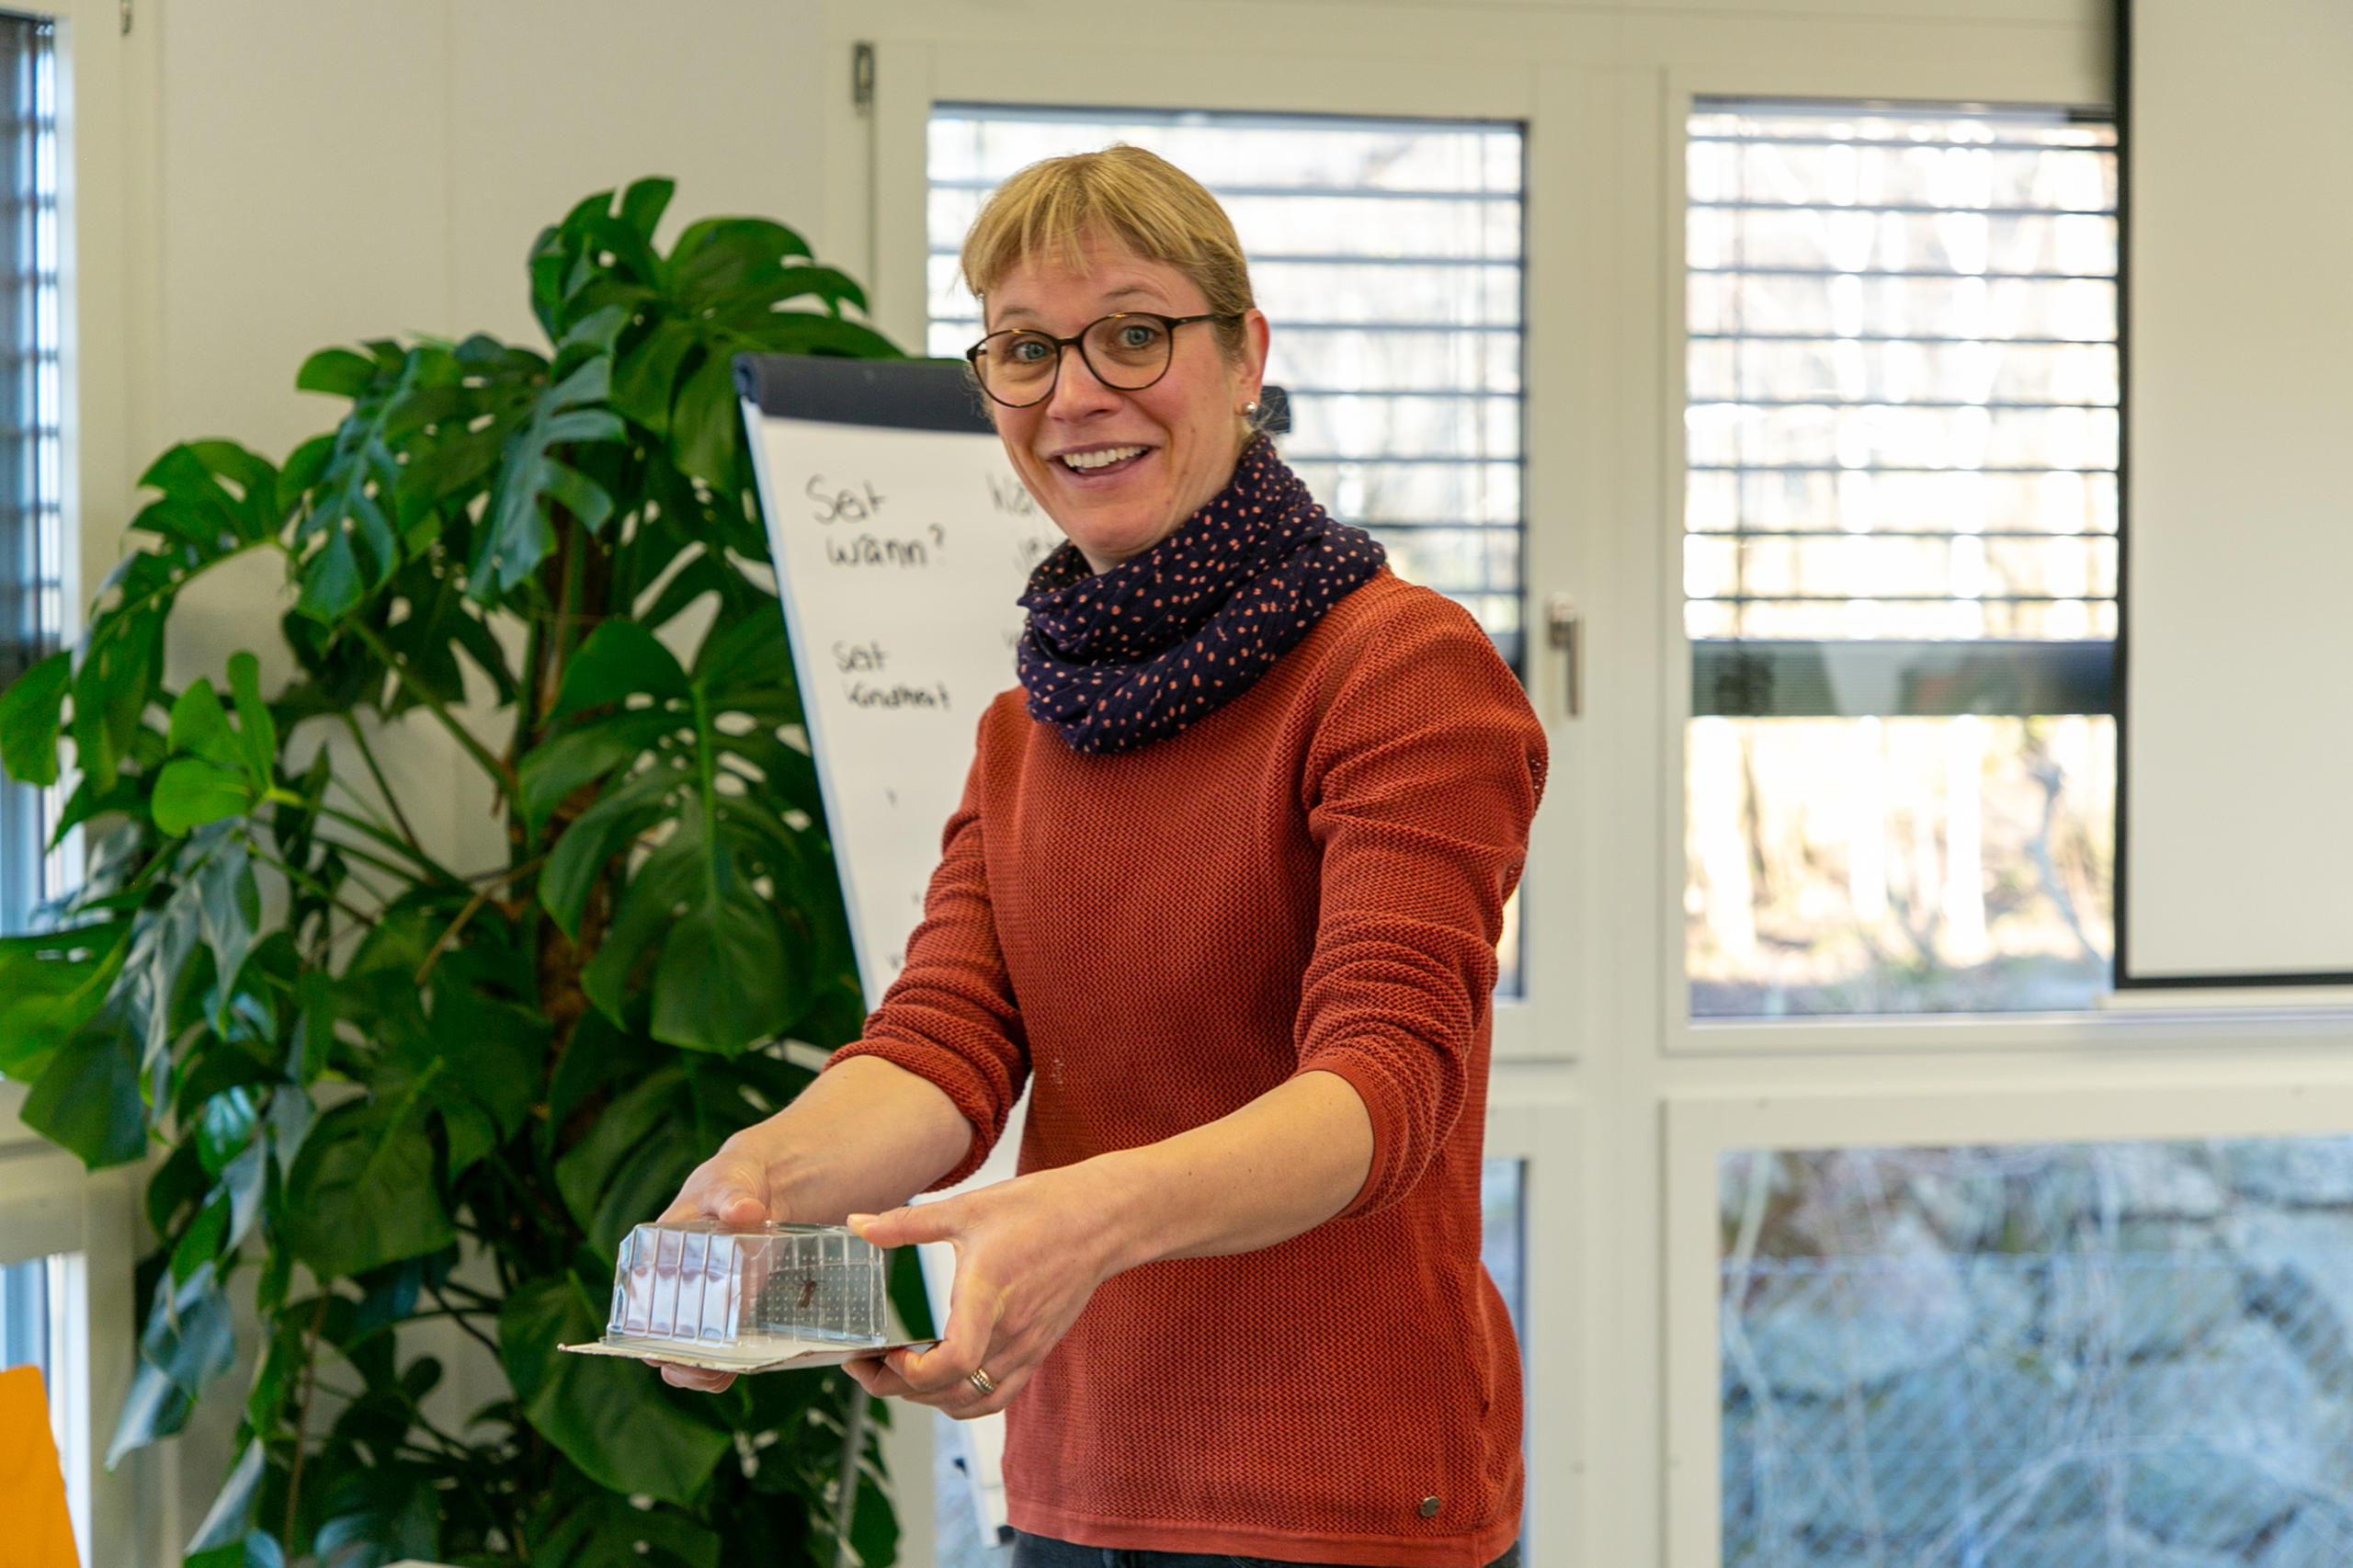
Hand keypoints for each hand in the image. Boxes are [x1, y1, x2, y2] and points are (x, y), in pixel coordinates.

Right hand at [651, 1136, 780, 1394]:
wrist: (760, 1187)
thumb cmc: (731, 1182)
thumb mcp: (729, 1182)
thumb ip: (732, 1195)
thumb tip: (746, 1211)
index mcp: (652, 1257)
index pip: (635, 1304)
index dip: (645, 1334)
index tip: (665, 1348)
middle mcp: (668, 1288)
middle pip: (656, 1340)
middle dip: (676, 1361)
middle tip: (701, 1368)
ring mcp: (697, 1306)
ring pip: (683, 1355)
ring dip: (698, 1373)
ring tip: (719, 1375)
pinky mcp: (726, 1315)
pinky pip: (716, 1352)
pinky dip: (725, 1366)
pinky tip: (740, 1369)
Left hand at [841, 1165, 1116, 1419]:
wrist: (1101, 1220)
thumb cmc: (1040, 1209)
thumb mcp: (967, 1208)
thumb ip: (907, 1223)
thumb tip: (857, 1224)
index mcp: (988, 1295)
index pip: (955, 1362)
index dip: (914, 1371)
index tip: (888, 1352)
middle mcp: (1009, 1331)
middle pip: (950, 1391)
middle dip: (898, 1387)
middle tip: (867, 1364)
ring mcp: (1026, 1347)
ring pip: (970, 1401)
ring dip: (929, 1397)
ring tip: (899, 1371)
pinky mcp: (1036, 1350)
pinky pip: (997, 1396)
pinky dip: (963, 1400)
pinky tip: (942, 1379)